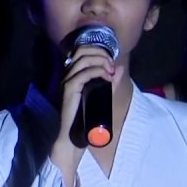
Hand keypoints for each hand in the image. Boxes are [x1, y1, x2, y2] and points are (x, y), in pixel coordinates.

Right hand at [50, 44, 114, 174]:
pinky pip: (84, 74)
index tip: (111, 64)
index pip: (83, 50)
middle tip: (112, 65)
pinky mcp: (69, 89)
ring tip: (110, 71)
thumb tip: (119, 68)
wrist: (74, 136)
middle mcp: (68, 74)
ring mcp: (67, 81)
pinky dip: (98, 72)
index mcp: (74, 74)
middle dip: (101, 54)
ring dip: (101, 61)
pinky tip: (107, 78)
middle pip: (82, 50)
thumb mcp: (102, 96)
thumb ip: (110, 83)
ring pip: (83, 59)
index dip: (99, 51)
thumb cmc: (86, 118)